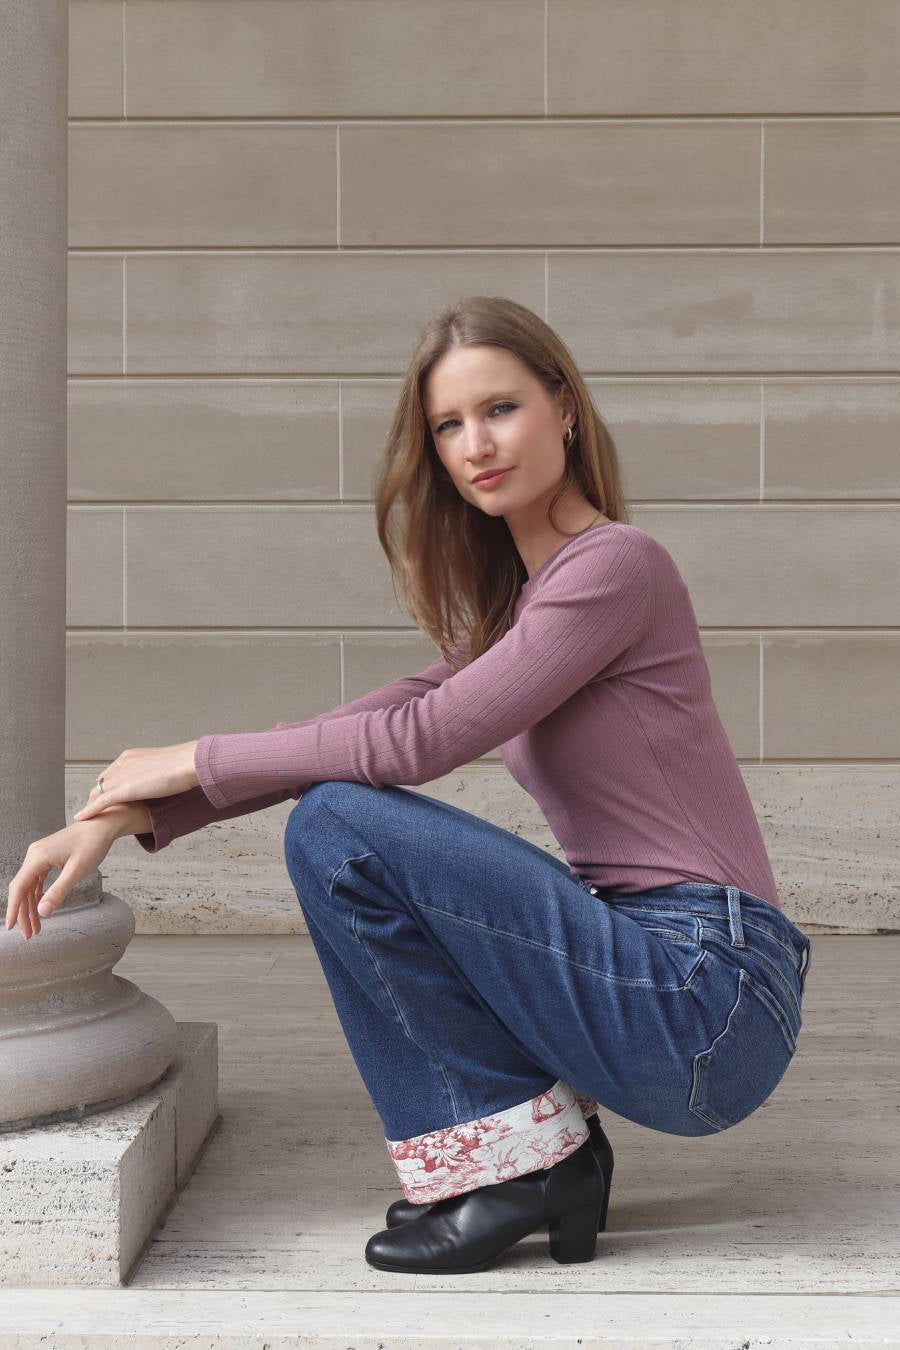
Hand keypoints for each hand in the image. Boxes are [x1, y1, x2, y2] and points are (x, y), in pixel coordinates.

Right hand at [5, 815, 124, 939]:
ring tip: (36, 927)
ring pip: (29, 885)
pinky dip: (38, 894)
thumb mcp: (77, 871)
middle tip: (29, 934)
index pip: (19, 887)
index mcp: (38, 857)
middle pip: (22, 888)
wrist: (102, 825)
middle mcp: (34, 855)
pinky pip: (37, 879)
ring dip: (31, 906)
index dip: (14, 909)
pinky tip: (41, 907)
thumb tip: (42, 912)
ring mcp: (39, 855)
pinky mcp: (47, 856)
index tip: (11, 927)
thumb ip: (58, 891)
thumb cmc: (92, 845)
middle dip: (23, 913)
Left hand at [73, 740, 199, 821]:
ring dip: (92, 805)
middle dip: (96, 797)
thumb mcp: (164, 765)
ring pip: (98, 793)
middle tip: (94, 811)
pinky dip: (90, 810)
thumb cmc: (184, 764)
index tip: (108, 798)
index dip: (108, 787)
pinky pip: (101, 802)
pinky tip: (80, 818)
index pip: (111, 773)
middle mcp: (121, 763)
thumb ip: (155, 772)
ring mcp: (122, 776)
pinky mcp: (125, 790)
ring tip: (87, 818)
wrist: (188, 763)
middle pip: (101, 783)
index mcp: (130, 756)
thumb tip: (160, 778)